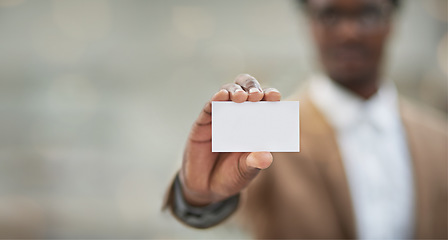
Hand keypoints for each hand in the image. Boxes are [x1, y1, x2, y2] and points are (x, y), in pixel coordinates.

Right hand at [179, 74, 280, 205]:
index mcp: (256, 124)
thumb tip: (267, 157)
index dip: (270, 96)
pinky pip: (209, 106)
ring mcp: (221, 116)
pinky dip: (216, 99)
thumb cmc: (232, 176)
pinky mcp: (204, 122)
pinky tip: (221, 96)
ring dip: (235, 90)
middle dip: (252, 87)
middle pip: (247, 89)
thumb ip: (254, 163)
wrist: (206, 188)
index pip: (266, 103)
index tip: (275, 97)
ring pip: (228, 92)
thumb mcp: (245, 172)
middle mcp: (240, 115)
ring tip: (240, 97)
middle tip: (256, 95)